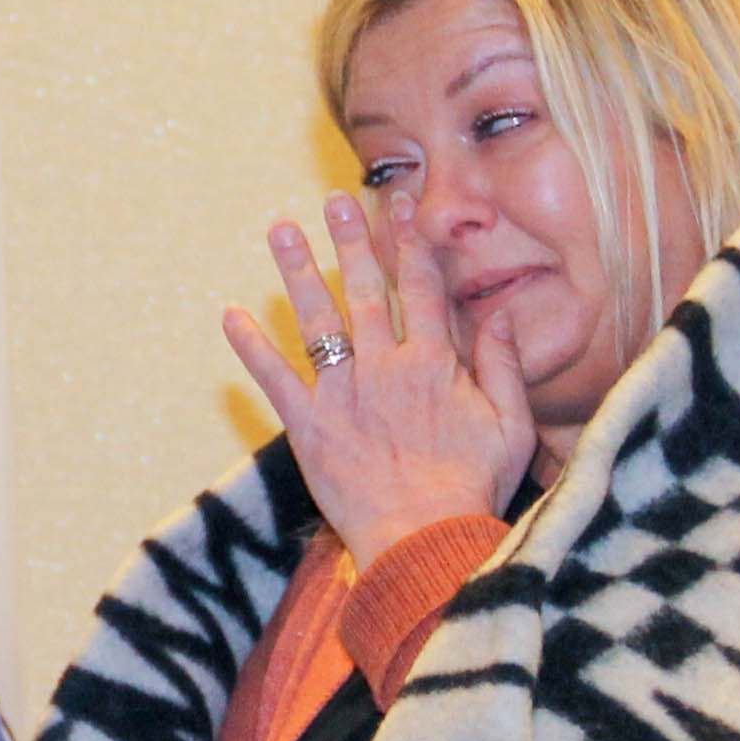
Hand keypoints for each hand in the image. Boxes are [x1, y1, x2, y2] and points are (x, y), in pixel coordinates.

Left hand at [222, 189, 531, 570]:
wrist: (427, 541)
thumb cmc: (473, 487)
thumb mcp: (510, 424)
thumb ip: (503, 364)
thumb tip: (503, 312)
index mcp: (434, 362)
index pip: (419, 286)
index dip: (408, 241)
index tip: (397, 203)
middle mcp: (385, 366)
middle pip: (364, 290)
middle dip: (349, 239)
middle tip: (334, 199)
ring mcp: (343, 394)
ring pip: (317, 320)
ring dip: (297, 272)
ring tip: (280, 229)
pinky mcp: (309, 426)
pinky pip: (274, 378)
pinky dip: (250, 347)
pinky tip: (229, 315)